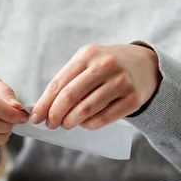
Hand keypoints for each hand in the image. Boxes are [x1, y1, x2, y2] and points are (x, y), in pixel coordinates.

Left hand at [31, 44, 160, 129]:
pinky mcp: (132, 99)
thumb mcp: (88, 62)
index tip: (35, 118)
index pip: (59, 84)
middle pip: (70, 97)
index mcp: (87, 55)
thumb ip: (68, 80)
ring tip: (65, 125)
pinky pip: (104, 118)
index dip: (44, 104)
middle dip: (55, 115)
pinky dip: (89, 125)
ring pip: (86, 110)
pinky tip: (84, 124)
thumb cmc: (107, 66)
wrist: (145, 64)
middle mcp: (105, 66)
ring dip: (70, 122)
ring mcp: (121, 82)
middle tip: (50, 124)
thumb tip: (44, 107)